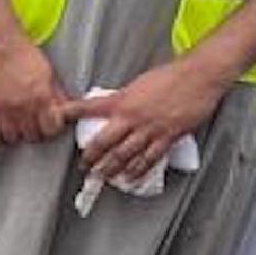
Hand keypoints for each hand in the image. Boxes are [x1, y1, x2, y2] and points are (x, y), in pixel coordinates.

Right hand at [0, 30, 68, 144]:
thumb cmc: (23, 53)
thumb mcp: (48, 72)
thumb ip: (56, 95)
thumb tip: (64, 113)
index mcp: (41, 96)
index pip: (52, 129)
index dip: (52, 127)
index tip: (49, 123)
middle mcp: (22, 105)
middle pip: (33, 136)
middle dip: (36, 132)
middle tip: (33, 124)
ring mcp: (2, 108)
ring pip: (13, 138)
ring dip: (17, 134)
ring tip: (17, 126)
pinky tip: (2, 128)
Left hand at [62, 61, 227, 181]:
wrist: (197, 77)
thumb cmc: (170, 76)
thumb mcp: (138, 84)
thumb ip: (124, 98)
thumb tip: (114, 107)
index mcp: (122, 101)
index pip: (89, 108)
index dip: (71, 114)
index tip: (58, 119)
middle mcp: (132, 117)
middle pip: (106, 142)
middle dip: (92, 157)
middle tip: (83, 167)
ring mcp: (150, 129)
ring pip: (125, 155)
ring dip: (111, 168)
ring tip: (102, 177)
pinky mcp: (168, 137)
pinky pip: (150, 159)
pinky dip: (139, 170)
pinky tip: (131, 178)